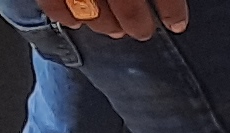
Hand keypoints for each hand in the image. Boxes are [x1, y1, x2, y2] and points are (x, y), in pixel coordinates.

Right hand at [57, 0, 185, 33]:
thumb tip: (168, 2)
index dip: (171, 9)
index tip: (177, 25)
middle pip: (126, 3)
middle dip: (137, 23)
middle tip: (143, 33)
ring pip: (90, 8)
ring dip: (105, 24)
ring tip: (115, 30)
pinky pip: (52, 2)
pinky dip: (63, 16)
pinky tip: (75, 22)